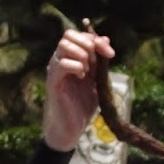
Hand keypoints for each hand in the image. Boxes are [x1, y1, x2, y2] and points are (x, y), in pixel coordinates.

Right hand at [44, 28, 114, 150]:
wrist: (71, 128)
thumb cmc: (82, 105)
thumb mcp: (97, 80)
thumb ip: (101, 61)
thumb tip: (105, 38)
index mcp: (71, 58)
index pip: (80, 35)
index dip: (96, 40)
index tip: (111, 54)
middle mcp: (61, 60)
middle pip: (69, 34)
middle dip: (89, 43)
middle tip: (99, 61)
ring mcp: (55, 69)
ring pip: (64, 45)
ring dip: (82, 54)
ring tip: (88, 70)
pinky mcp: (53, 81)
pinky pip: (62, 64)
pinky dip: (76, 66)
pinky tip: (82, 77)